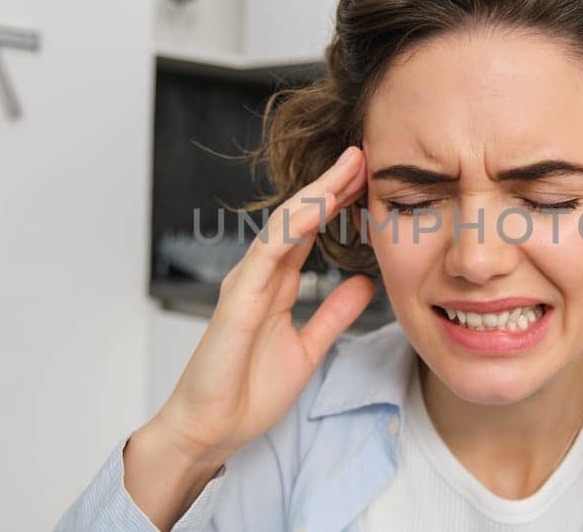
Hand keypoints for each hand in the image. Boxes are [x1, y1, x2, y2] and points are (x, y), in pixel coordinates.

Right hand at [126, 146, 374, 526]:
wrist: (211, 429)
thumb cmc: (246, 392)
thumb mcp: (308, 348)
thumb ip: (333, 315)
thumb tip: (364, 285)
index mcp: (275, 285)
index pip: (310, 231)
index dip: (338, 203)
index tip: (371, 178)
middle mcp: (258, 275)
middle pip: (299, 217)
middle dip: (332, 184)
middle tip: (366, 154)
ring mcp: (246, 283)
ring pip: (284, 223)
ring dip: (318, 192)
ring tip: (350, 165)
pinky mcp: (238, 299)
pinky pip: (267, 252)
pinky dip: (293, 225)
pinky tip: (318, 204)